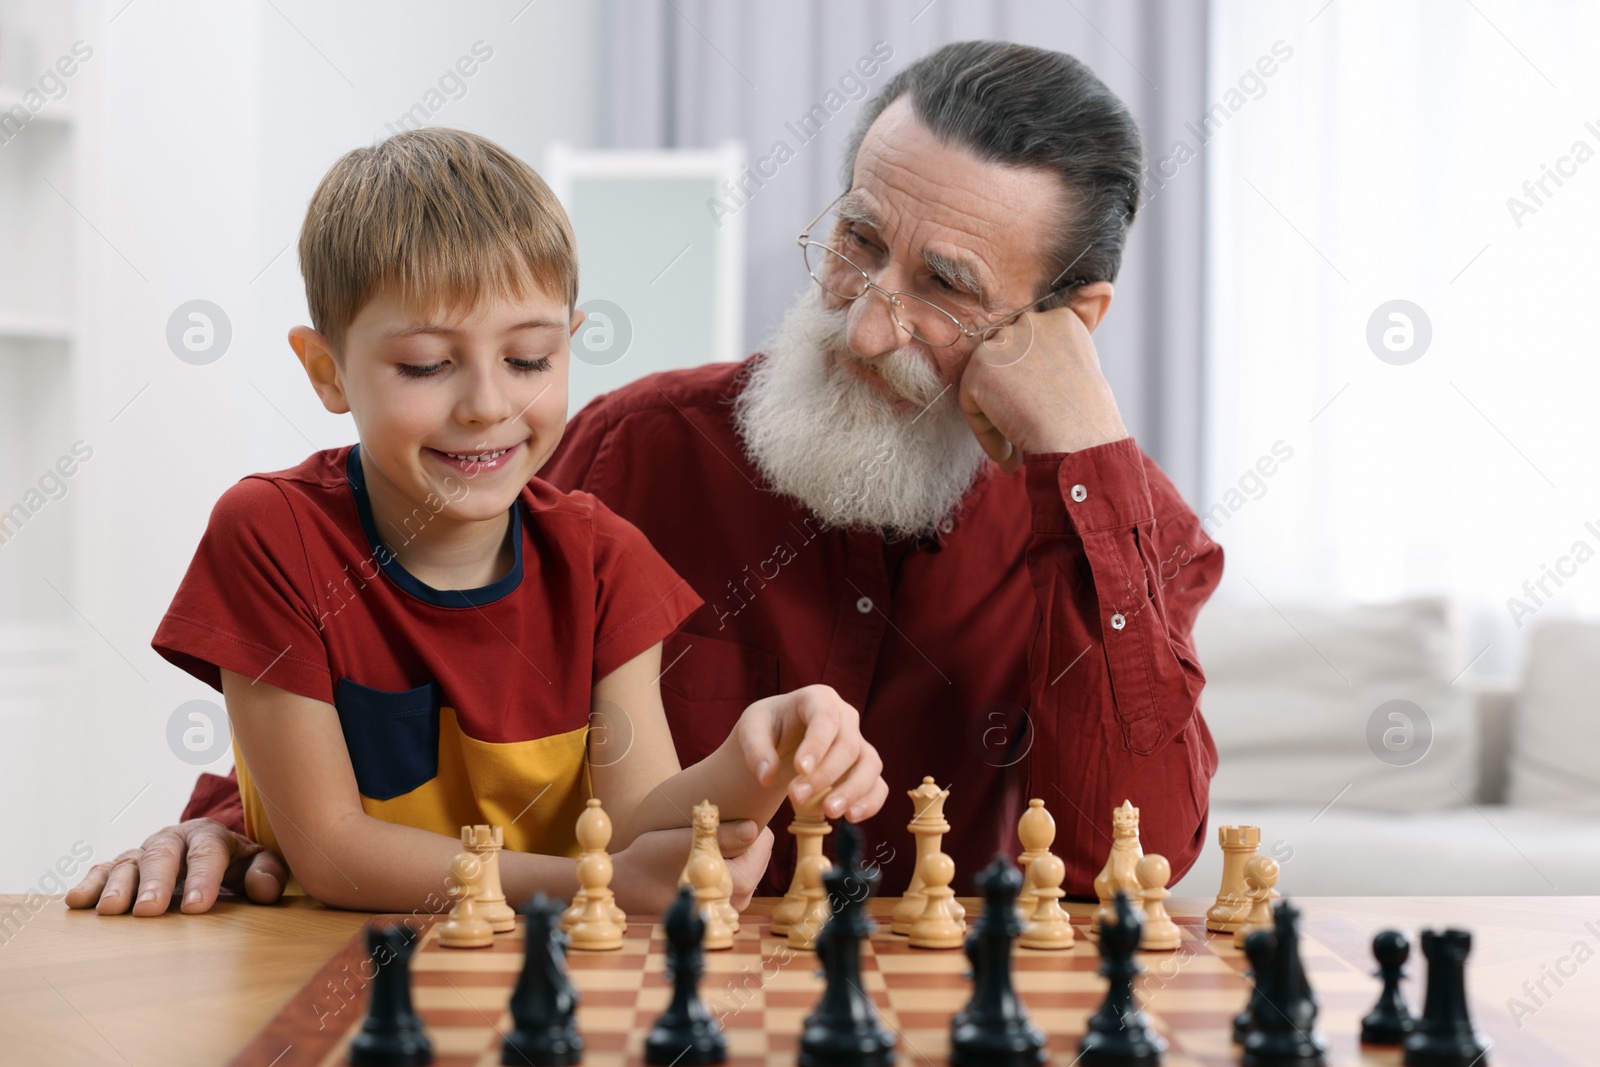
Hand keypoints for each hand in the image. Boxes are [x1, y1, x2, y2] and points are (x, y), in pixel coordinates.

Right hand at [64, 819, 286, 914]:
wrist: (210, 851)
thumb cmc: (236, 863)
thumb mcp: (258, 864)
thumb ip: (267, 873)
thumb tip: (265, 891)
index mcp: (209, 836)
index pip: (207, 853)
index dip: (202, 879)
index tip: (196, 908)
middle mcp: (172, 840)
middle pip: (162, 856)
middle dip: (155, 882)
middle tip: (149, 910)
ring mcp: (144, 852)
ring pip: (128, 863)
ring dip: (118, 886)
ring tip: (111, 911)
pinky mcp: (122, 867)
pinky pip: (102, 871)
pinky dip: (90, 884)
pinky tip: (77, 901)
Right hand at [612, 820, 773, 913]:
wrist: (628, 885)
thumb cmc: (651, 859)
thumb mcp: (683, 842)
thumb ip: (721, 836)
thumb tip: (754, 828)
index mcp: (733, 884)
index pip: (763, 842)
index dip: (749, 821)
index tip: (729, 812)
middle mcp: (738, 900)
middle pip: (760, 853)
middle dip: (744, 837)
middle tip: (716, 825)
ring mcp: (731, 905)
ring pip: (750, 863)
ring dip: (736, 848)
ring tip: (708, 839)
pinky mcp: (723, 905)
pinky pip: (739, 875)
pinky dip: (728, 861)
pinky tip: (706, 853)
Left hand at [736, 684, 887, 822]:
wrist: (780, 739)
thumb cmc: (767, 728)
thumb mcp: (751, 730)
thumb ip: (756, 750)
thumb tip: (767, 777)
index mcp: (818, 699)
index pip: (825, 718)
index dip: (817, 744)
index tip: (800, 769)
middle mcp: (846, 718)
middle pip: (848, 745)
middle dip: (825, 775)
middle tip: (795, 797)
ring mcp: (859, 743)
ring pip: (870, 765)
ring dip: (852, 791)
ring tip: (828, 812)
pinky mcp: (864, 769)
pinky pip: (878, 785)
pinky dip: (870, 802)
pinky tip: (851, 817)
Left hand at [958, 299, 1126, 471]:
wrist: (1081, 440)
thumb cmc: (1088, 419)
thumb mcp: (1082, 372)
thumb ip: (1058, 355)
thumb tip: (1050, 349)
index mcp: (1060, 319)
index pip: (1029, 349)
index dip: (1032, 386)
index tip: (1045, 412)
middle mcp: (1030, 322)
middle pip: (1004, 363)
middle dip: (1012, 398)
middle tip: (1029, 431)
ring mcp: (1003, 342)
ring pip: (986, 384)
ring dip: (997, 417)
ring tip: (1018, 446)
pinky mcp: (980, 367)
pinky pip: (971, 404)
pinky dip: (986, 433)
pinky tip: (1010, 452)